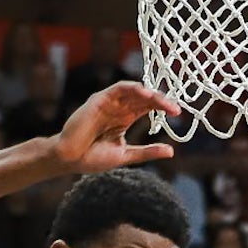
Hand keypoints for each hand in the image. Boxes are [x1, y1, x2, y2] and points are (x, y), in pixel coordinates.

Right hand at [55, 81, 179, 171]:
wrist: (69, 159)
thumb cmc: (92, 158)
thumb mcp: (126, 155)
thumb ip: (147, 151)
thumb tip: (171, 151)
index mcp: (125, 118)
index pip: (148, 107)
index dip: (163, 108)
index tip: (178, 114)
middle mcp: (118, 107)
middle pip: (144, 98)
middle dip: (161, 101)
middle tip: (176, 109)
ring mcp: (109, 102)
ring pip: (134, 91)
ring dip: (150, 94)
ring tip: (165, 102)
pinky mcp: (99, 99)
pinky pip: (118, 88)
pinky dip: (133, 88)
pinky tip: (146, 94)